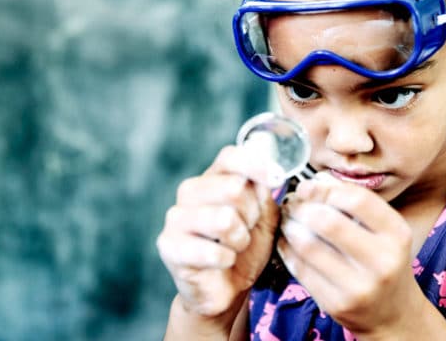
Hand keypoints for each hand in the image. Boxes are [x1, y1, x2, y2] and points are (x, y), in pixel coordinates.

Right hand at [157, 145, 282, 319]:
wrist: (226, 289)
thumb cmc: (245, 249)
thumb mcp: (264, 217)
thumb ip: (264, 192)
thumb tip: (269, 171)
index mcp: (213, 178)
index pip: (230, 156)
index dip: (257, 165)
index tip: (276, 179)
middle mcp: (190, 191)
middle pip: (233, 188)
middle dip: (252, 214)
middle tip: (248, 229)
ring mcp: (176, 218)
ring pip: (224, 219)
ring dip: (241, 239)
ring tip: (235, 247)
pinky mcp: (169, 246)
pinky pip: (212, 251)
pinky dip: (227, 260)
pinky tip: (222, 263)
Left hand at [277, 178, 422, 338]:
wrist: (392, 313)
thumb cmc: (383, 261)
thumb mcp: (384, 231)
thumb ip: (356, 205)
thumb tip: (316, 182)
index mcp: (397, 235)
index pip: (356, 200)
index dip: (325, 189)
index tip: (307, 186)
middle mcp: (382, 261)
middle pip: (328, 222)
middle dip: (302, 207)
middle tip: (293, 203)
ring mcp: (358, 286)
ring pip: (309, 246)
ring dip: (290, 227)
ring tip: (288, 219)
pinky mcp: (336, 304)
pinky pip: (300, 269)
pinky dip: (287, 249)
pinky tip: (287, 240)